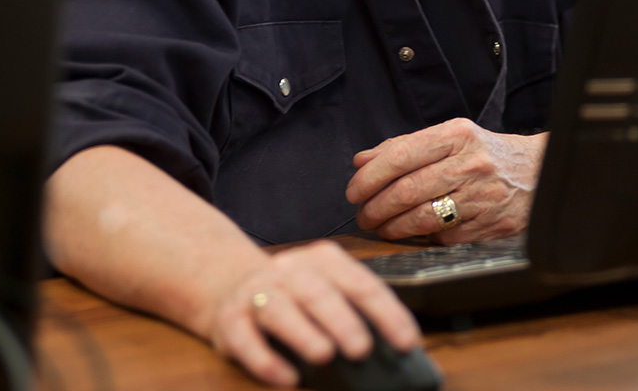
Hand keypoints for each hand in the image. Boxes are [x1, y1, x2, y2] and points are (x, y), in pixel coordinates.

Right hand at [205, 240, 419, 386]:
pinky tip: (286, 378)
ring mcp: (257, 291)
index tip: (408, 342)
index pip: (361, 283)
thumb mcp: (327, 291)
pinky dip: (265, 359)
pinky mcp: (229, 319)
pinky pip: (245, 337)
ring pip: (278, 309)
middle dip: (342, 320)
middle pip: (318, 292)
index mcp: (324, 260)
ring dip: (302, 332)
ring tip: (324, 355)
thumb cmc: (297, 296)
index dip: (386, 312)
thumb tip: (394, 355)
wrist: (231, 282)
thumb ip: (355, 312)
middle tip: (363, 348)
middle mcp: (290, 270)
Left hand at [345, 118, 546, 243]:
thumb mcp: (450, 137)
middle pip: (407, 190)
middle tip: (362, 214)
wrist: (540, 172)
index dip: (370, 177)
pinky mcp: (488, 227)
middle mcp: (470, 163)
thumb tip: (361, 161)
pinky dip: (421, 239)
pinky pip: (442, 237)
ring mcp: (481, 197)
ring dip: (391, 228)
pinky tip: (412, 235)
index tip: (353, 190)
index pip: (400, 155)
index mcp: (456, 135)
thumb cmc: (486, 153)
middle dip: (375, 207)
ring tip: (380, 227)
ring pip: (421, 219)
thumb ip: (405, 146)